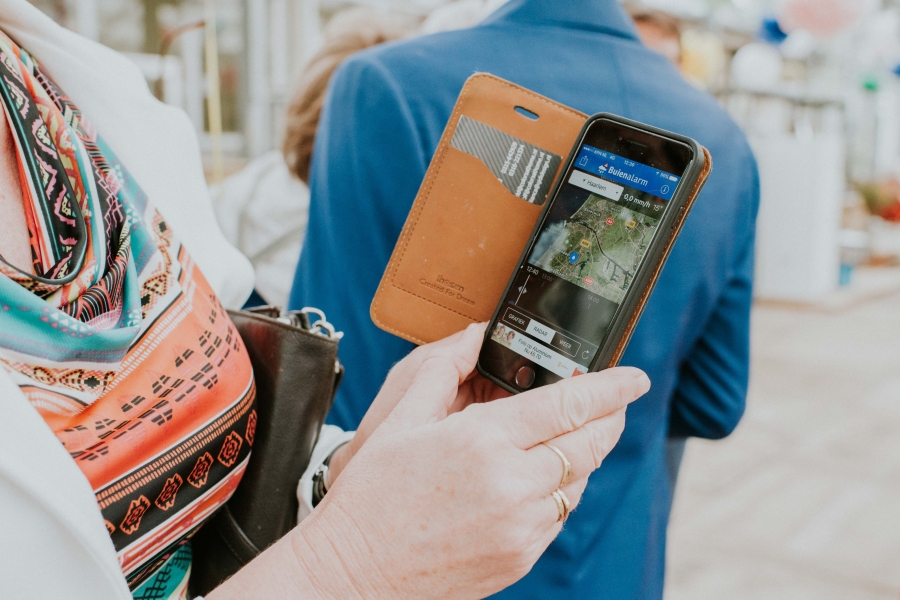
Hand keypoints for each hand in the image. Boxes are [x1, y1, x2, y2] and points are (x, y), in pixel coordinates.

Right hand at [211, 324, 648, 598]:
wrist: (356, 573)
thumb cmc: (372, 498)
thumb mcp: (401, 422)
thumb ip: (442, 369)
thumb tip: (473, 336)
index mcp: (482, 441)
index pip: (569, 405)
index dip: (611, 387)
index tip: (635, 377)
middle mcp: (511, 483)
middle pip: (589, 443)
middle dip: (611, 418)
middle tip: (616, 402)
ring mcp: (521, 525)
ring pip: (579, 480)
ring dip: (586, 453)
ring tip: (574, 435)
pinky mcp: (521, 556)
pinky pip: (561, 515)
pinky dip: (564, 490)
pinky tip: (543, 477)